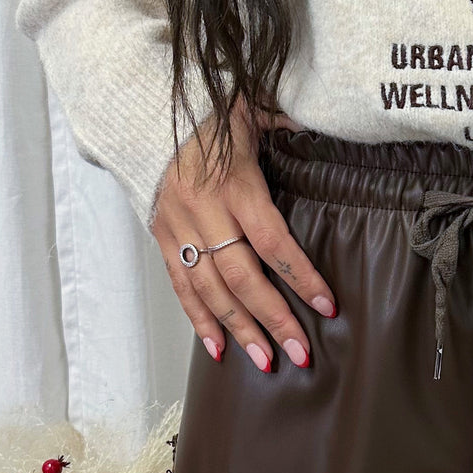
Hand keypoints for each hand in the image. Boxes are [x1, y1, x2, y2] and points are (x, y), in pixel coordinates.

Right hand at [151, 97, 336, 370]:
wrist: (142, 110)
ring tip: (266, 361)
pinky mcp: (161, 236)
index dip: (300, 277)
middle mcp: (203, 211)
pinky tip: (219, 349)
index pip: (271, 241)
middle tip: (299, 354)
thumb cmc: (209, 111)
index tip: (326, 306)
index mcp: (233, 183)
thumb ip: (289, 128)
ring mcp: (177, 227)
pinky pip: (181, 286)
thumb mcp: (254, 110)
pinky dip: (199, 320)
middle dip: (272, 319)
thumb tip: (330, 130)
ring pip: (209, 290)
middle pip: (240, 277)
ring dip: (239, 330)